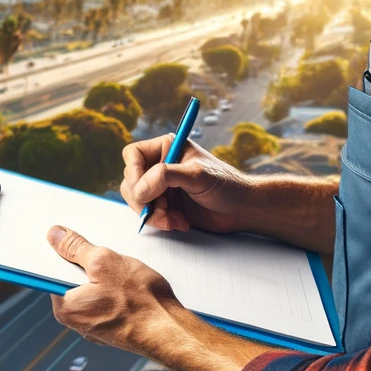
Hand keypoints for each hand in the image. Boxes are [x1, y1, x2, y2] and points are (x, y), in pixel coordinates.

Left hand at [47, 225, 268, 370]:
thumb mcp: (105, 262)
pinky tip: (132, 287)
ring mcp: (94, 327)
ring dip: (106, 277)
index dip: (65, 253)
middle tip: (109, 258)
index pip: (52, 272)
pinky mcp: (112, 327)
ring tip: (125, 273)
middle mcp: (75, 321)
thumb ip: (76, 248)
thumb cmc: (140, 300)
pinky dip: (116, 291)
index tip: (77, 243)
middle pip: (74, 281)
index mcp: (65, 307)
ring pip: (94, 290)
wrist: (169, 330)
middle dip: (90, 265)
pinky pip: (107, 301)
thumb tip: (53, 235)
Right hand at [121, 136, 249, 232]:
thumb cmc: (226, 185)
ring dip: (153, 214)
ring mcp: (161, 186)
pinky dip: (160, 221)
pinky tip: (179, 223)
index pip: (133, 154)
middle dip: (144, 200)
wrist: (240, 209)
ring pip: (137, 200)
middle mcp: (160, 165)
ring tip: (174, 219)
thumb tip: (139, 189)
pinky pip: (148, 214)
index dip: (134, 174)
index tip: (144, 192)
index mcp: (167, 147)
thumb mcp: (197, 175)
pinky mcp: (165, 205)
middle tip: (162, 210)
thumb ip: (166, 176)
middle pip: (131, 181)